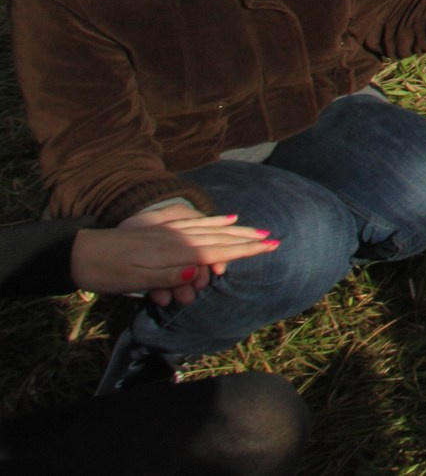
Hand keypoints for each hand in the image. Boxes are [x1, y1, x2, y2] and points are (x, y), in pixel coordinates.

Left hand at [78, 212, 277, 304]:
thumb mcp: (136, 279)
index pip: (217, 251)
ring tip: (255, 231)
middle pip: (219, 237)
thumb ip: (169, 274)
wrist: (80, 254)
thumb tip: (200, 269)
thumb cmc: (108, 272)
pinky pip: (194, 220)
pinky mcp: (161, 227)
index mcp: (175, 253)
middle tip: (272, 238)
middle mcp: (177, 239)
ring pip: (210, 228)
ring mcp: (169, 231)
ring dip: (235, 230)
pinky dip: (213, 219)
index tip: (270, 245)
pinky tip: (224, 217)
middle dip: (246, 238)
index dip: (244, 250)